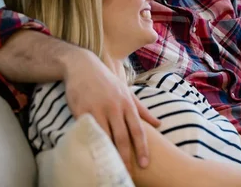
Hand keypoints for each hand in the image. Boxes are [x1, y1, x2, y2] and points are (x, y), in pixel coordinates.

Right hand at [62, 49, 160, 169]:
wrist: (83, 67)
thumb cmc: (107, 82)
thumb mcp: (127, 92)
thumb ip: (142, 110)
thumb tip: (159, 124)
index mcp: (128, 104)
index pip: (138, 130)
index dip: (142, 148)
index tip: (145, 163)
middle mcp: (115, 107)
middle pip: (123, 137)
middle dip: (126, 156)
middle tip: (128, 173)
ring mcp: (98, 109)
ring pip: (105, 136)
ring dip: (109, 153)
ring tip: (111, 168)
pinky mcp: (81, 110)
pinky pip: (88, 130)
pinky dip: (92, 143)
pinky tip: (93, 154)